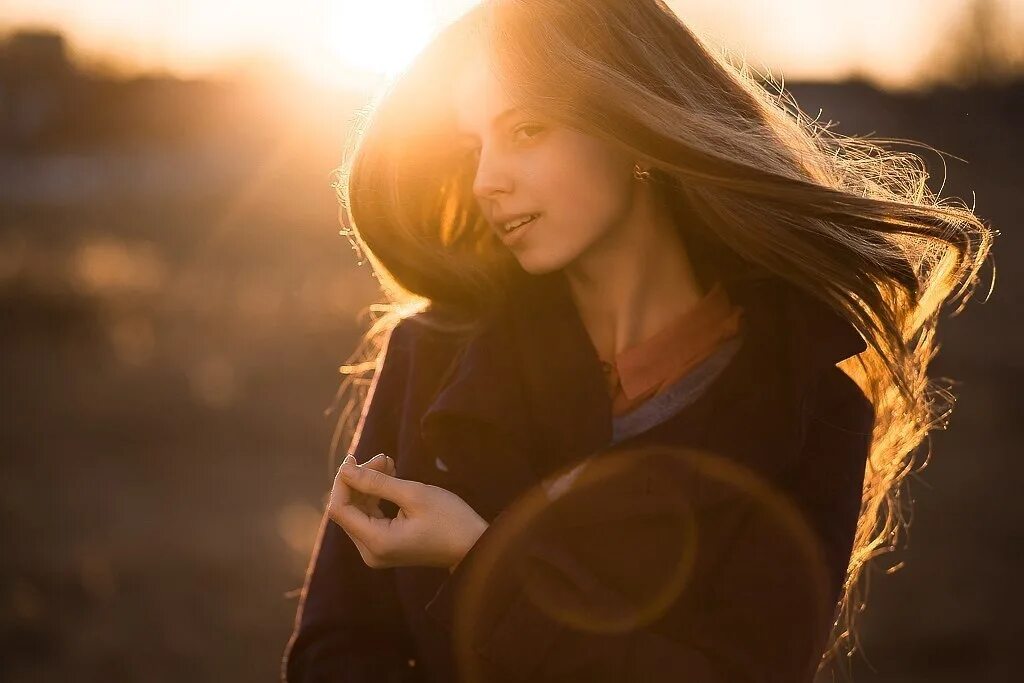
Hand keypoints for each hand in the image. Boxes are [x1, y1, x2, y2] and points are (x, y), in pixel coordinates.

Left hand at [328, 453, 488, 569]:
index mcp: (377, 542)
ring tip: (388, 463)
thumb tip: (346, 469)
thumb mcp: (414, 494)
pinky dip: (376, 497)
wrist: (473, 546)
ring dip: (368, 486)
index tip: (355, 458)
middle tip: (383, 457)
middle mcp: (371, 552)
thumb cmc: (450, 519)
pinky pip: (370, 518)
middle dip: (359, 481)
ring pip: (358, 512)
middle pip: (347, 511)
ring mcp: (377, 552)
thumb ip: (376, 482)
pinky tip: (389, 478)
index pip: (340, 509)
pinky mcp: (384, 547)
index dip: (343, 481)